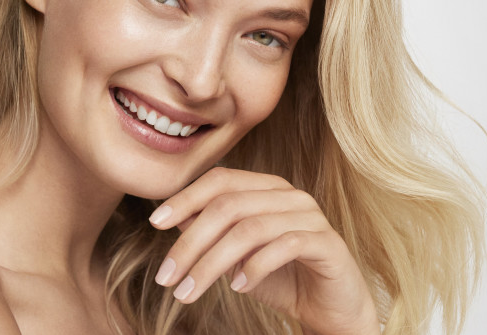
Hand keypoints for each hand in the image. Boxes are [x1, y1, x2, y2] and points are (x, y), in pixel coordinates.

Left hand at [148, 167, 379, 334]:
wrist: (331, 307)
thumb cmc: (280, 277)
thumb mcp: (235, 256)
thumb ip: (211, 233)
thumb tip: (173, 217)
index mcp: (265, 188)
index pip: (220, 180)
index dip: (185, 198)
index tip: (156, 222)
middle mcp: (288, 194)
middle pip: (228, 206)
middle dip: (191, 243)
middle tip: (166, 277)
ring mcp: (309, 216)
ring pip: (250, 229)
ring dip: (212, 264)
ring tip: (190, 291)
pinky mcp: (327, 242)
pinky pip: (284, 246)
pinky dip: (254, 267)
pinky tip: (237, 287)